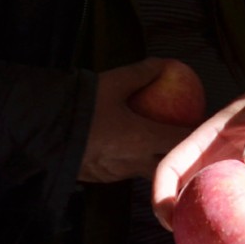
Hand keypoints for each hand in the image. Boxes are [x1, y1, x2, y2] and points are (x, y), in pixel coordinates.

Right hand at [81, 59, 194, 184]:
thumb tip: (165, 64)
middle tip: (182, 139)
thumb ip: (142, 73)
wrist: (42, 129)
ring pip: (145, 171)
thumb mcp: (113, 81)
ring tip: (154, 144)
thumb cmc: (81, 103)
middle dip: (179, 156)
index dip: (196, 134)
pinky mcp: (101, 179)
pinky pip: (123, 172)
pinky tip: (124, 148)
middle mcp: (135, 162)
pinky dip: (130, 162)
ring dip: (153, 160)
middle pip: (168, 164)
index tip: (202, 125)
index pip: (182, 140)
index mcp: (143, 138)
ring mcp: (117, 174)